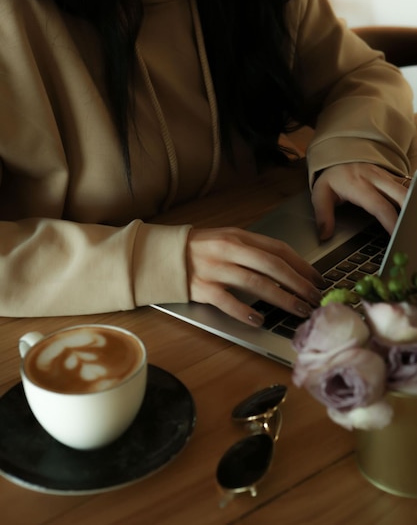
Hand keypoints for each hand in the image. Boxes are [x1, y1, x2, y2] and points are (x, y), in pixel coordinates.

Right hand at [186, 227, 322, 326]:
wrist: (161, 255)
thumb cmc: (198, 249)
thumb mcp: (226, 239)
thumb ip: (252, 249)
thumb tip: (287, 267)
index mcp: (238, 236)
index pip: (277, 249)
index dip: (301, 265)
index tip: (316, 279)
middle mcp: (228, 250)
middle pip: (272, 266)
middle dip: (298, 283)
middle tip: (314, 298)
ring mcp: (215, 269)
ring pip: (256, 284)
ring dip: (282, 298)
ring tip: (298, 310)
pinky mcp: (202, 288)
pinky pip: (228, 302)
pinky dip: (245, 312)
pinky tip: (259, 320)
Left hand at [311, 163, 409, 239]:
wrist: (338, 158)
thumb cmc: (332, 178)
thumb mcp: (320, 194)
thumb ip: (323, 215)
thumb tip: (324, 235)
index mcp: (359, 185)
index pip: (379, 206)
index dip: (390, 221)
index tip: (396, 235)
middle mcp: (376, 179)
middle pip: (401, 195)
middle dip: (409, 212)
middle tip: (409, 229)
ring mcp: (387, 177)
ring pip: (407, 189)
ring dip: (411, 205)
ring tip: (411, 222)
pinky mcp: (393, 177)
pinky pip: (407, 186)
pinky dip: (411, 198)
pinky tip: (410, 212)